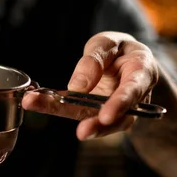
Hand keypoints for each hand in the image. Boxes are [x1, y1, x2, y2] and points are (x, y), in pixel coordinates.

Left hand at [22, 32, 158, 139]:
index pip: (132, 91)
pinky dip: (53, 106)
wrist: (123, 61)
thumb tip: (77, 86)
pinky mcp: (92, 115)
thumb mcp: (108, 43)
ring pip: (91, 118)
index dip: (120, 104)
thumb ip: (95, 60)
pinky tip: (34, 100)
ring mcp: (112, 113)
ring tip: (36, 104)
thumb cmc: (118, 50)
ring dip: (62, 114)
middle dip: (97, 125)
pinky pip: (74, 112)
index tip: (106, 116)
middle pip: (112, 114)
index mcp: (141, 73)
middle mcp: (130, 99)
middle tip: (82, 132)